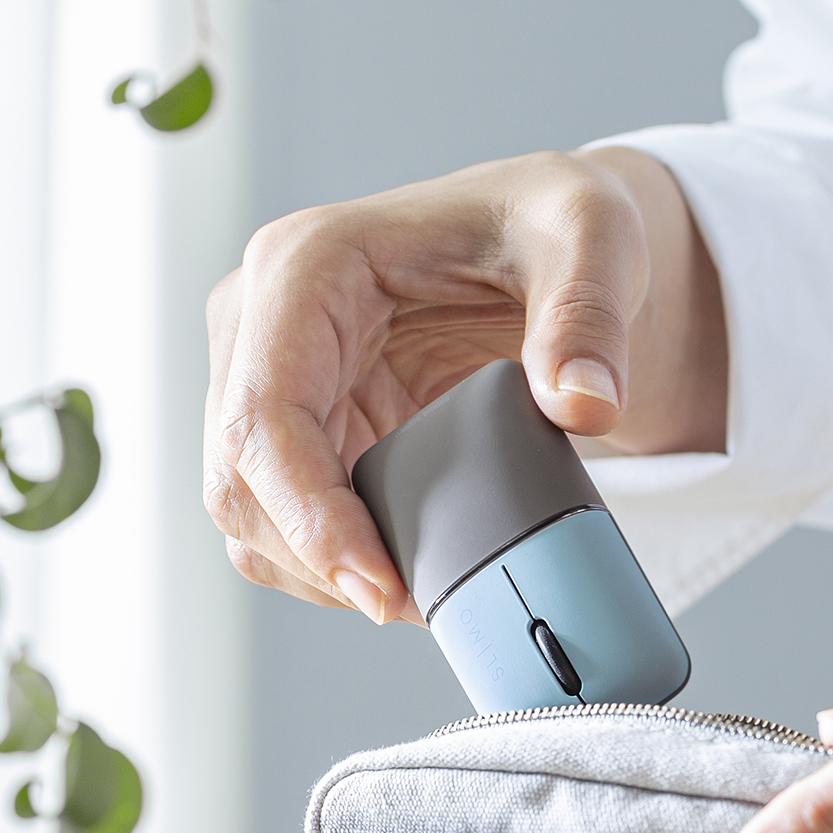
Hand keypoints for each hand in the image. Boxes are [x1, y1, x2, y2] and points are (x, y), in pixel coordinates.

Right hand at [203, 147, 724, 620]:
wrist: (554, 247)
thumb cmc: (553, 224)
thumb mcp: (593, 237)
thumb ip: (589, 317)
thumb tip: (582, 403)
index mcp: (309, 264)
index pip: (264, 413)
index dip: (310, 516)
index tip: (381, 586)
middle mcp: (265, 320)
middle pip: (238, 477)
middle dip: (317, 559)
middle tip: (414, 607)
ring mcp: (274, 379)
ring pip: (249, 513)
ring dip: (320, 573)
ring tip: (419, 596)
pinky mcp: (303, 429)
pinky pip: (284, 522)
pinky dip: (333, 564)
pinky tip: (403, 574)